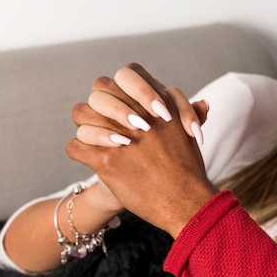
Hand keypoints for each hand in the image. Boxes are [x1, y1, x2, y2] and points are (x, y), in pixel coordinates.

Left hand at [67, 63, 217, 237]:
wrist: (185, 201)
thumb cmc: (188, 168)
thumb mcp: (191, 135)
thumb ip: (191, 114)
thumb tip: (200, 101)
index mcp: (158, 103)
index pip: (126, 74)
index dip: (123, 87)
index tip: (129, 105)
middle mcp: (139, 115)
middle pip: (100, 90)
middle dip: (100, 104)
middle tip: (108, 122)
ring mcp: (121, 137)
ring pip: (82, 114)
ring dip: (87, 125)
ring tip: (98, 139)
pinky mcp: (107, 161)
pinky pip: (76, 146)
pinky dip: (80, 150)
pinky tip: (92, 156)